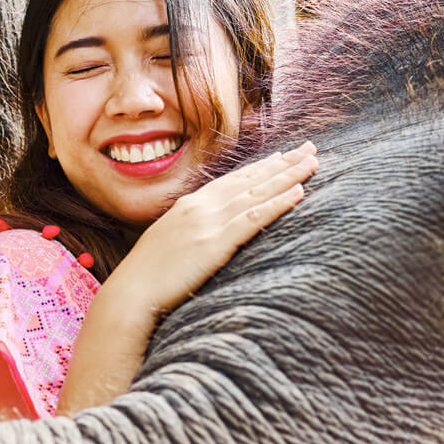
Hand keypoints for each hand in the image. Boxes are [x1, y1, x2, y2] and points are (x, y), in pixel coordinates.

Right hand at [58, 141, 315, 414]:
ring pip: (256, 192)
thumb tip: (202, 237)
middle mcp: (199, 207)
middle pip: (249, 179)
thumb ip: (187, 233)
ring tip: (313, 162)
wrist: (130, 294)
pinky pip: (253, 218)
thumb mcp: (166, 245)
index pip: (231, 181)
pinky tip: (298, 193)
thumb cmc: (145, 279)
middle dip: (282, 163)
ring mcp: (207, 222)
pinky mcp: (215, 242)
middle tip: (309, 148)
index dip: (260, 168)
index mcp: (188, 207)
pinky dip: (277, 203)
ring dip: (287, 176)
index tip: (282, 157)